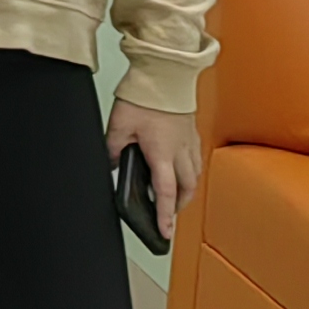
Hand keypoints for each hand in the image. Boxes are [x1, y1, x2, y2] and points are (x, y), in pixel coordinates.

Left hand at [106, 100, 201, 238]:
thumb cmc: (145, 97)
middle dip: (177, 206)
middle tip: (167, 216)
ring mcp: (189, 142)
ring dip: (186, 191)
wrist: (165, 76)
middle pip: (186, 190)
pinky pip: (196, 161)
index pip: (164, 193)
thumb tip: (111, 164)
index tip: (164, 232)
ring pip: (194, 176)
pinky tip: (182, 171)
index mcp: (162, 153)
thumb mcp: (118, 126)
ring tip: (174, 197)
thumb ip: (113, 149)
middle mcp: (180, 151)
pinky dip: (191, 173)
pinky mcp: (192, 132)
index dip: (163, 216)